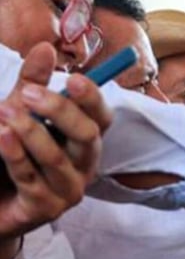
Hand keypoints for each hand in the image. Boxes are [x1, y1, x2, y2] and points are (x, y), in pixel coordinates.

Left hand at [0, 43, 109, 238]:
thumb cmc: (7, 156)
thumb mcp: (17, 115)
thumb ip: (31, 85)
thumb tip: (45, 48)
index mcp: (83, 140)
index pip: (101, 117)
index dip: (92, 98)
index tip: (72, 78)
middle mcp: (83, 164)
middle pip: (88, 136)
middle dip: (61, 112)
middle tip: (28, 93)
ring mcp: (68, 190)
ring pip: (58, 159)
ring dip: (31, 133)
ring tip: (4, 113)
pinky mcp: (45, 209)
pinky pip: (32, 181)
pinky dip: (15, 157)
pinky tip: (1, 137)